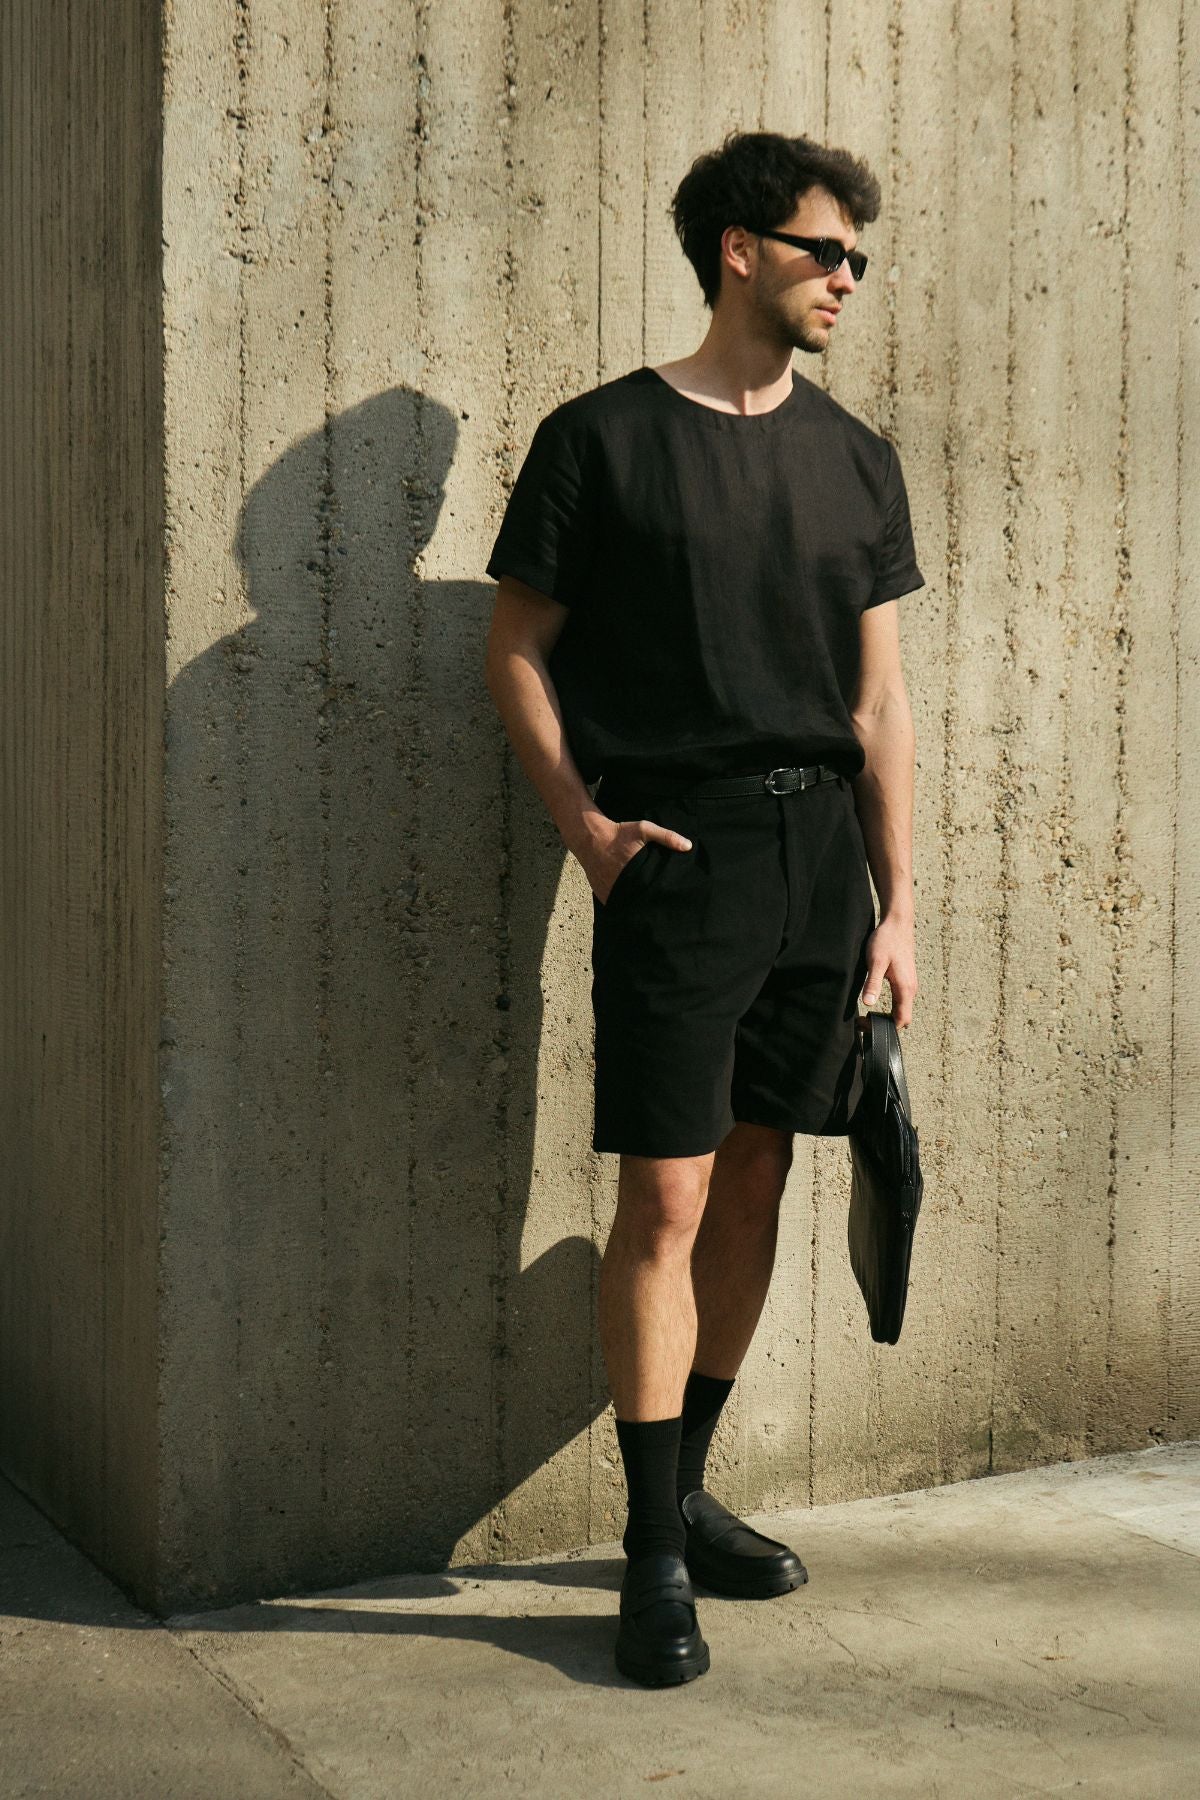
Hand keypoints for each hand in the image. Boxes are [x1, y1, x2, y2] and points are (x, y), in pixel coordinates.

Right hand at [585, 818, 692, 905]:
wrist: (591, 837)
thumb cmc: (619, 833)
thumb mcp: (644, 829)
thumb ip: (666, 837)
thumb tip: (688, 846)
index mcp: (634, 871)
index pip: (652, 890)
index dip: (660, 894)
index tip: (667, 896)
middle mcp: (621, 884)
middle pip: (640, 900)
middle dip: (648, 901)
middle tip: (659, 904)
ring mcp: (610, 891)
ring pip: (626, 903)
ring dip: (634, 903)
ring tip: (645, 905)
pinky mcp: (602, 894)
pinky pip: (614, 903)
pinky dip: (621, 902)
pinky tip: (629, 901)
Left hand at [858, 913, 917, 1027]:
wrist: (897, 923)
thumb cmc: (886, 941)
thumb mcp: (876, 962)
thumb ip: (872, 983)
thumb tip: (868, 1004)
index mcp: (905, 988)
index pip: (902, 1020)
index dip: (885, 1028)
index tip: (867, 1025)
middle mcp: (910, 989)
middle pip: (902, 1018)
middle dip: (884, 1025)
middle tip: (862, 1022)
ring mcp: (909, 984)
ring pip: (901, 1009)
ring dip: (886, 1016)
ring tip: (866, 1015)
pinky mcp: (905, 979)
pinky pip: (900, 1001)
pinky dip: (889, 1008)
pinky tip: (874, 1002)